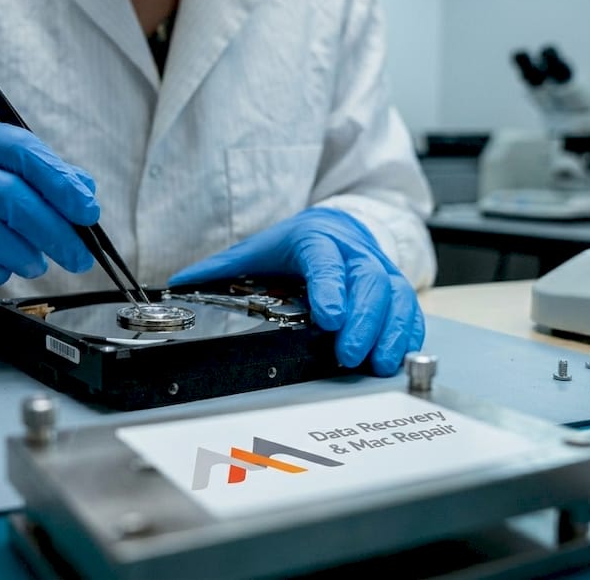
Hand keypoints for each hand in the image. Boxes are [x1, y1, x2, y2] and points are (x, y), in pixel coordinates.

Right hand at [0, 121, 98, 314]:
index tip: (88, 212)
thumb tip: (85, 191)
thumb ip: (41, 179)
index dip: (60, 182)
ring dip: (23, 254)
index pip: (22, 150)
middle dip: (53, 230)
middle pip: (9, 194)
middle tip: (78, 256)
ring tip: (37, 265)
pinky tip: (1, 271)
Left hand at [169, 208, 423, 374]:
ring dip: (389, 332)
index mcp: (319, 240)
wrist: (337, 225)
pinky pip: (410, 311)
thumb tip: (179, 284)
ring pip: (396, 296)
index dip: (331, 288)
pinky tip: (397, 357)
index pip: (326, 261)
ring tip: (377, 363)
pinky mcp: (395, 290)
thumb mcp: (258, 249)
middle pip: (369, 282)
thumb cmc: (298, 243)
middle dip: (363, 321)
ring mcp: (379, 271)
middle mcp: (355, 253)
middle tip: (349, 353)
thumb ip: (221, 268)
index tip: (329, 317)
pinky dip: (407, 335)